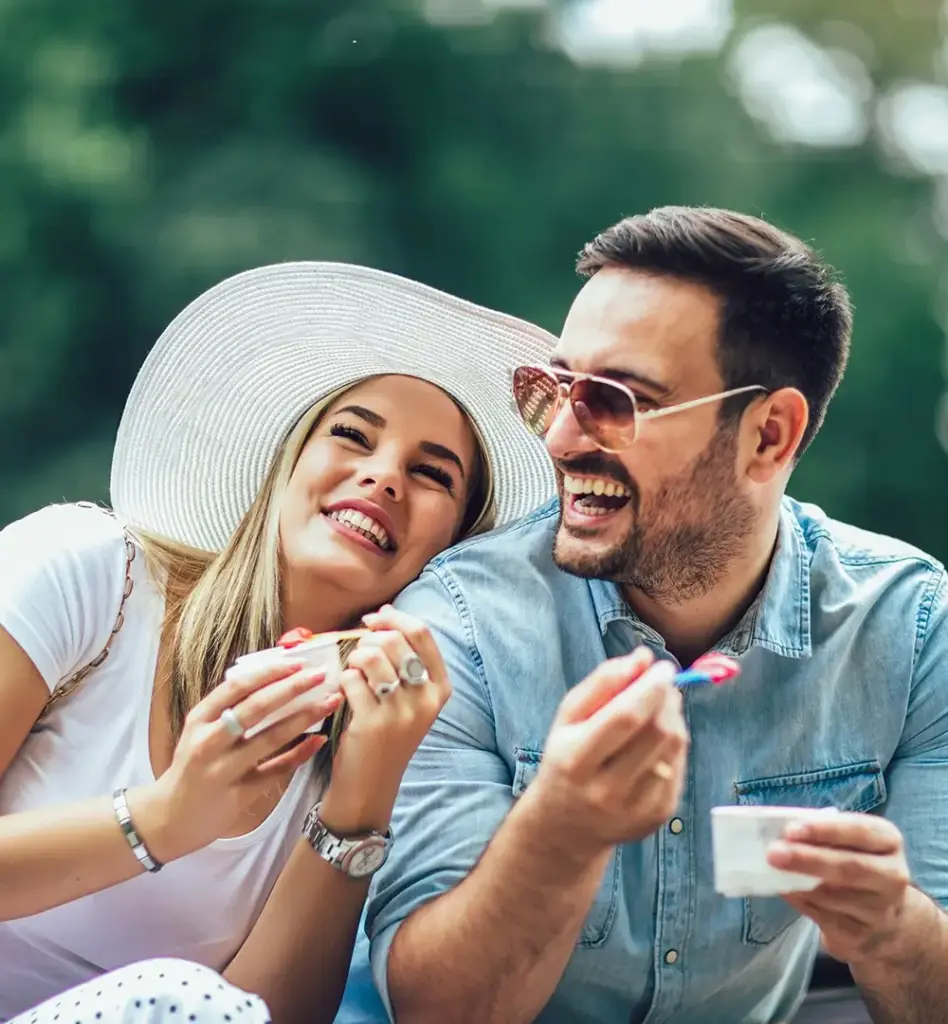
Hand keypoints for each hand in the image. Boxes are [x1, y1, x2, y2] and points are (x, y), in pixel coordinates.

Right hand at [133, 654, 341, 860]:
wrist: (170, 817)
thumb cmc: (193, 765)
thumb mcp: (200, 730)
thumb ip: (229, 707)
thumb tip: (273, 677)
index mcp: (200, 719)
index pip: (236, 686)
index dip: (269, 672)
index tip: (297, 662)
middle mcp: (209, 742)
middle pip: (256, 709)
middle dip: (292, 688)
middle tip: (320, 675)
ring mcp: (223, 769)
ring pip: (270, 738)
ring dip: (304, 717)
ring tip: (329, 702)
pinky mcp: (239, 794)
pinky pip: (276, 770)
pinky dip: (299, 754)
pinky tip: (319, 740)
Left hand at [318, 605, 450, 834]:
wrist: (370, 787)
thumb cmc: (387, 735)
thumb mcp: (410, 700)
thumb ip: (403, 660)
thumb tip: (383, 613)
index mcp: (440, 689)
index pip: (422, 634)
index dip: (394, 617)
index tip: (374, 618)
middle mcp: (426, 700)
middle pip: (394, 641)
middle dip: (368, 639)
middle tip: (358, 654)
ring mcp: (401, 713)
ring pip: (371, 657)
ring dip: (354, 658)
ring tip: (352, 673)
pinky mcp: (372, 723)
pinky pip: (351, 679)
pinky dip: (342, 680)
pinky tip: (344, 694)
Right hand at [529, 647, 688, 861]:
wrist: (566, 826)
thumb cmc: (566, 759)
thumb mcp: (568, 718)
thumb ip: (602, 683)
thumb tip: (642, 658)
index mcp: (576, 759)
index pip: (625, 718)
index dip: (650, 688)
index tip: (663, 667)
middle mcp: (605, 789)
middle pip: (655, 732)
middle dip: (666, 698)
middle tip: (664, 682)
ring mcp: (635, 807)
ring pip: (673, 747)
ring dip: (674, 716)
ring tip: (661, 706)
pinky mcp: (658, 816)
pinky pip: (679, 765)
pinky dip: (675, 742)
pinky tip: (659, 737)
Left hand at [768, 813, 911, 963]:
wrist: (885, 920)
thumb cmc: (856, 862)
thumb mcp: (850, 841)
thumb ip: (823, 832)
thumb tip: (779, 829)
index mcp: (888, 842)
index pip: (860, 831)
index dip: (825, 830)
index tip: (791, 829)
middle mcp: (891, 876)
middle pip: (850, 867)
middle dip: (808, 859)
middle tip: (773, 853)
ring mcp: (878, 911)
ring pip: (831, 895)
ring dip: (796, 882)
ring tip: (770, 868)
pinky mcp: (859, 936)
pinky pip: (821, 916)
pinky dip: (797, 900)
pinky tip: (783, 889)